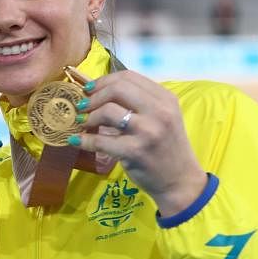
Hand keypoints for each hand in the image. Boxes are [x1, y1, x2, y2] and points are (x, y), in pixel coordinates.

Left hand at [73, 70, 207, 216]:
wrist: (180, 180)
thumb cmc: (166, 147)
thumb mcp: (160, 118)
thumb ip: (137, 103)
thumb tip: (97, 92)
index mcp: (165, 99)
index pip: (129, 77)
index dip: (103, 81)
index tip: (89, 90)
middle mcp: (159, 111)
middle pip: (117, 89)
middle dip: (93, 96)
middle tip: (83, 106)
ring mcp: (148, 131)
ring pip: (108, 111)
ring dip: (88, 116)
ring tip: (83, 123)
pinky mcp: (135, 152)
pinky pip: (101, 141)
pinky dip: (84, 140)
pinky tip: (77, 140)